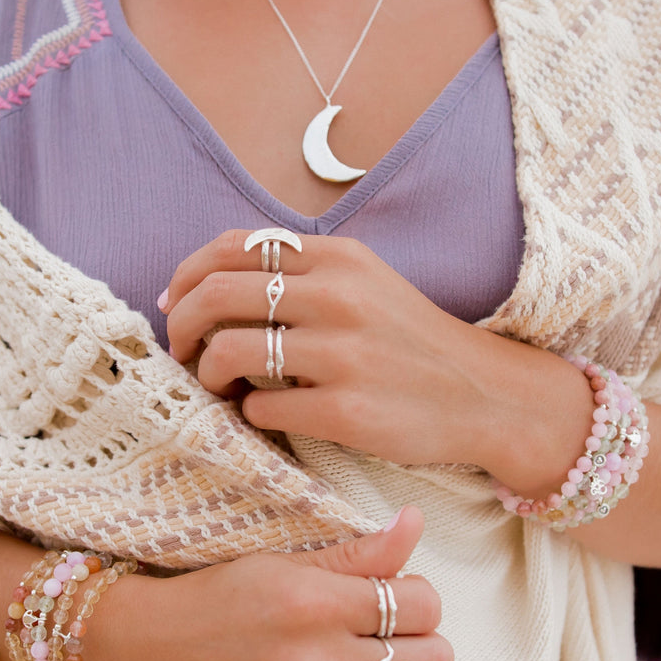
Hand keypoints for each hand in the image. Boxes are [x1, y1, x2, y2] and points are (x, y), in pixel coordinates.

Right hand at [87, 507, 453, 660]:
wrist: (154, 652)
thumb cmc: (225, 597)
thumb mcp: (289, 562)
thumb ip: (360, 551)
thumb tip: (415, 520)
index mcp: (315, 603)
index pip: (423, 603)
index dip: (422, 596)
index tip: (401, 598)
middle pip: (433, 660)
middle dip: (424, 642)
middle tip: (394, 636)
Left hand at [160, 229, 590, 482]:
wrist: (484, 396)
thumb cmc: (411, 342)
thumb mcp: (366, 284)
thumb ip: (301, 274)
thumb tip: (209, 284)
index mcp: (339, 257)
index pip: (232, 247)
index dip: (188, 275)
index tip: (176, 304)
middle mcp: (338, 296)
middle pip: (216, 294)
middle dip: (182, 325)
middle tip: (182, 351)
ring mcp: (342, 354)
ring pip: (228, 351)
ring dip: (207, 373)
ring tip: (219, 385)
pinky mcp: (345, 410)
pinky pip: (260, 406)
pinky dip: (248, 412)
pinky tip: (265, 413)